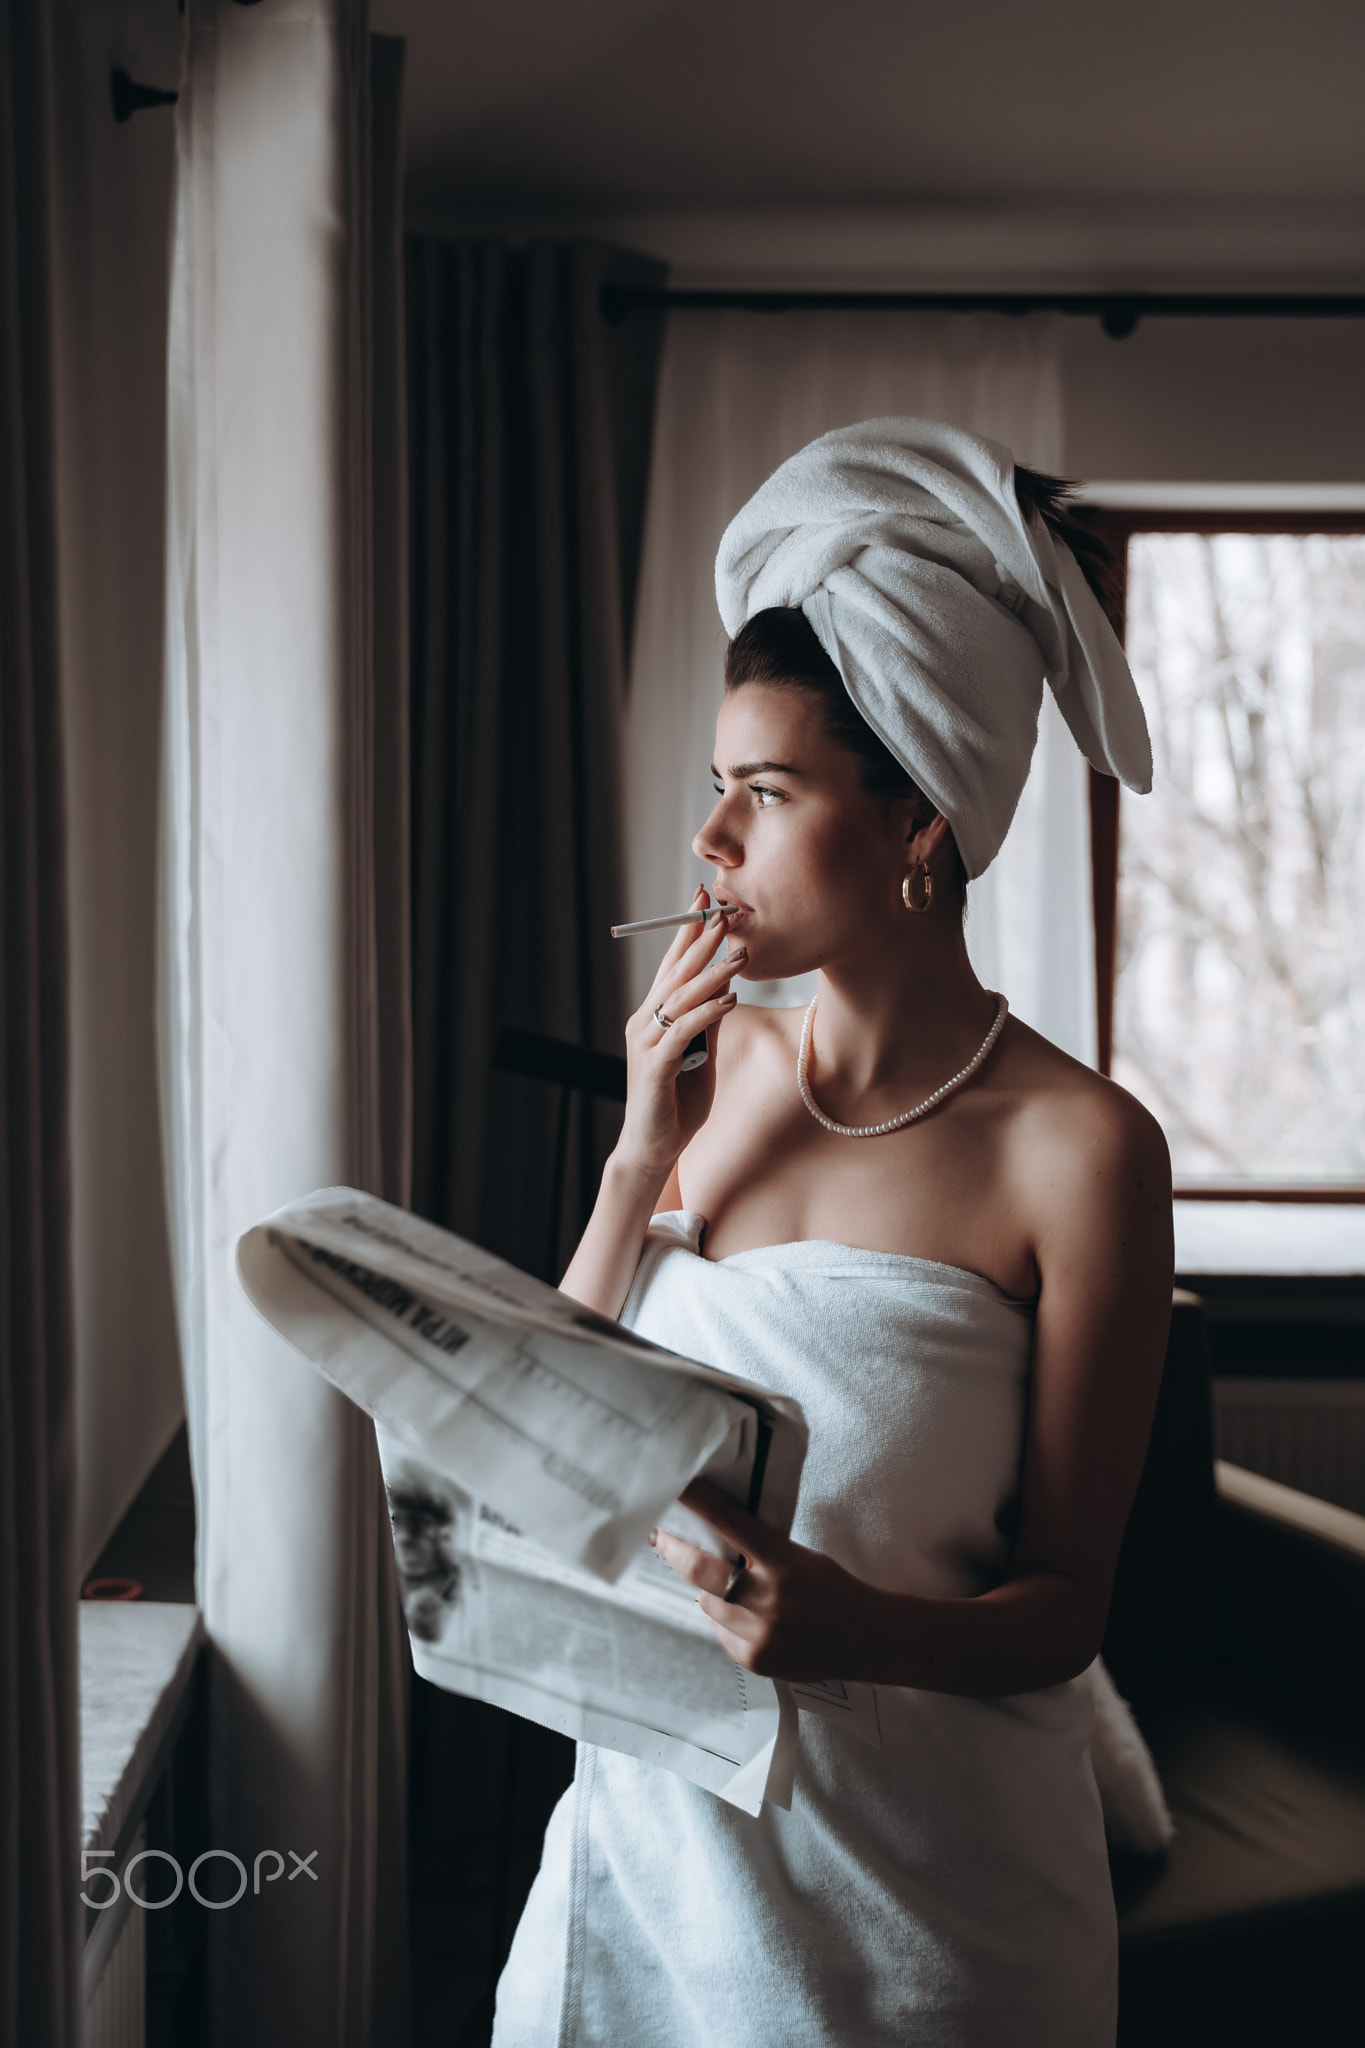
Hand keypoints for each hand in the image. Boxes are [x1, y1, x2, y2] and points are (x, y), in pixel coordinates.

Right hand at [616, 890, 745, 1181]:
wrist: (654, 1147)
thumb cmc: (677, 1103)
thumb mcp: (701, 1055)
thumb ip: (708, 1023)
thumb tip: (727, 988)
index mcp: (653, 1017)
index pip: (670, 967)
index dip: (687, 934)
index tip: (704, 902)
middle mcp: (644, 1023)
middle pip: (674, 974)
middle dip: (700, 942)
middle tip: (723, 913)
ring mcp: (647, 1043)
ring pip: (680, 999)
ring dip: (711, 975)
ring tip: (739, 955)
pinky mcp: (654, 1067)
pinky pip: (683, 1031)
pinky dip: (706, 1013)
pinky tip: (728, 1000)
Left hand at [649, 1478, 879, 1681]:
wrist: (869, 1639)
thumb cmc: (834, 1589)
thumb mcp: (800, 1556)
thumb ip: (760, 1550)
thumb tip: (713, 1539)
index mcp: (782, 1560)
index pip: (730, 1522)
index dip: (698, 1502)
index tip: (675, 1485)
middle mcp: (768, 1597)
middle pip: (699, 1569)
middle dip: (673, 1549)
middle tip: (658, 1536)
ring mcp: (760, 1634)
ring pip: (708, 1603)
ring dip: (711, 1591)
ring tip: (734, 1589)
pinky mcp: (756, 1660)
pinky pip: (722, 1633)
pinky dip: (728, 1621)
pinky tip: (752, 1619)